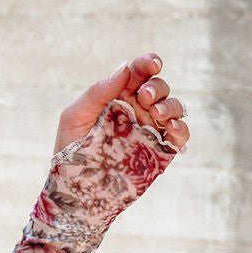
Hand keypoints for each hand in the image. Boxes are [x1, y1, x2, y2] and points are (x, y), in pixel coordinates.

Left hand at [53, 54, 190, 155]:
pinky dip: (182, 129)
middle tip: (144, 97)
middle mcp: (136, 110)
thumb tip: (125, 68)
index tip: (152, 65)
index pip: (138, 73)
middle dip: (157, 87)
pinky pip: (179, 136)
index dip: (148, 64)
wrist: (74, 188)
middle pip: (158, 88)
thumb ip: (98, 92)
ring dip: (170, 105)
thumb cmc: (69, 149)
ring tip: (156, 112)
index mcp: (117, 96)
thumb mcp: (75, 117)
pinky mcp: (159, 150)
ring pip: (173, 108)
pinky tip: (172, 128)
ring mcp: (149, 130)